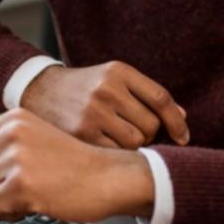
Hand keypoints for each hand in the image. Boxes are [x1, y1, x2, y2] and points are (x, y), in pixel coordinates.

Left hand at [0, 109, 154, 222]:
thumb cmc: (73, 166)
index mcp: (13, 119)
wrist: (109, 178)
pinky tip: (29, 206)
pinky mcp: (20, 184)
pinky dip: (5, 213)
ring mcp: (16, 157)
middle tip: (8, 190)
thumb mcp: (36, 141)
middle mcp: (12, 133)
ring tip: (24, 197)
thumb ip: (1, 145)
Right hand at [21, 62, 187, 148]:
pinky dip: (117, 152)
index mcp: (119, 72)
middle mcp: (107, 89)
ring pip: (136, 141)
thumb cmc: (83, 87)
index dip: (177, 121)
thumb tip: (183, 117)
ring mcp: (94, 111)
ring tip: (117, 136)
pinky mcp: (82, 132)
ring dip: (134, 144)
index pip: (161, 98)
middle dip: (149, 132)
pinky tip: (106, 144)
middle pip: (151, 124)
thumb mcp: (114, 80)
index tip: (183, 137)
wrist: (39, 90)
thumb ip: (147, 96)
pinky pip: (116, 151)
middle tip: (133, 130)